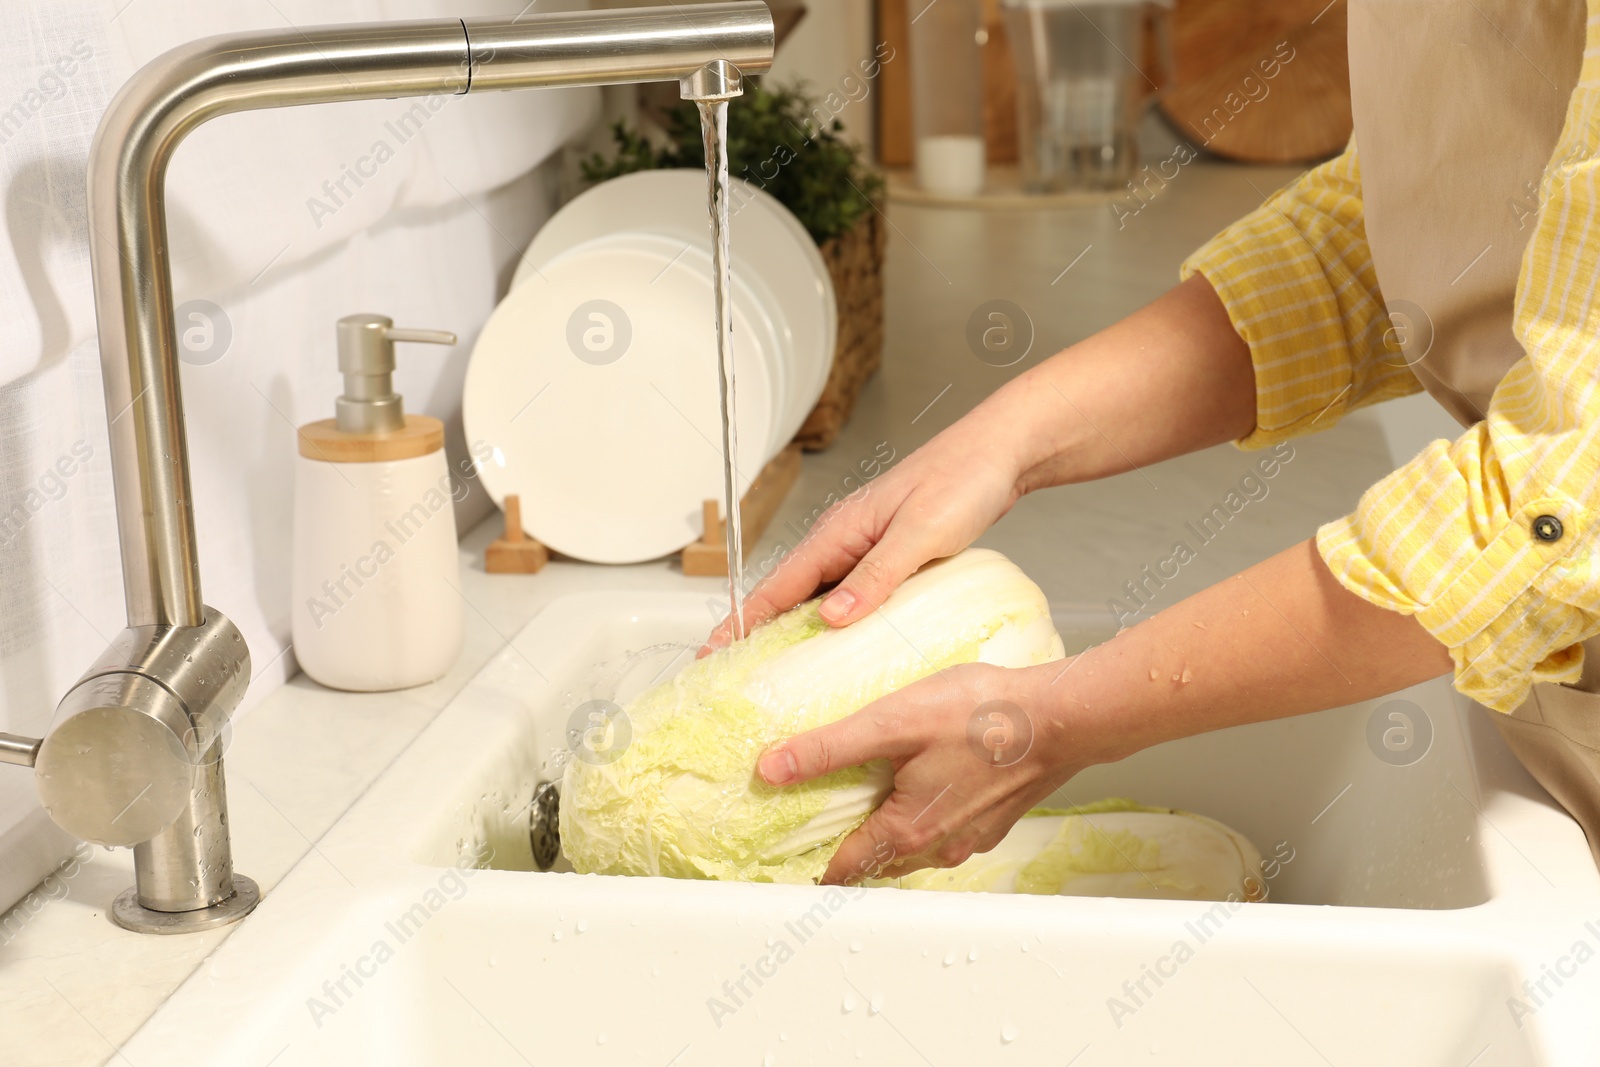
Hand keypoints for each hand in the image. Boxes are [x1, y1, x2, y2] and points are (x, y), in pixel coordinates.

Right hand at [701, 417, 1025, 654]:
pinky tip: (840, 647)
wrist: (1000, 453)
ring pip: (818, 597)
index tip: (713, 651)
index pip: (778, 585)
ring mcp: (865, 548)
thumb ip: (877, 575)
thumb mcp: (920, 533)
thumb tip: (831, 617)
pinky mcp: (889, 556)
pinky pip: (850, 595)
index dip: (744, 621)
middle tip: (733, 675)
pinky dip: (836, 622)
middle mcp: (844, 539)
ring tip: (776, 673)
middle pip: (788, 594)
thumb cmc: (963, 480)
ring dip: (795, 631)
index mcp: (840, 530)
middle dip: (757, 632)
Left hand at [756, 660, 1115, 883]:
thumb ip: (828, 748)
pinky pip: (945, 831)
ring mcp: (971, 836)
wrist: (1061, 716)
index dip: (811, 862)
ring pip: (913, 848)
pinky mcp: (994, 819)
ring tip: (865, 800)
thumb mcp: (890, 723)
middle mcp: (939, 846)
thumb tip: (771, 768)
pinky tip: (921, 785)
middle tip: (817, 821)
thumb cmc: (981, 715)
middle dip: (847, 847)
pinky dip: (923, 818)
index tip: (786, 855)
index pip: (844, 868)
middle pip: (878, 861)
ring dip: (887, 832)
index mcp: (907, 831)